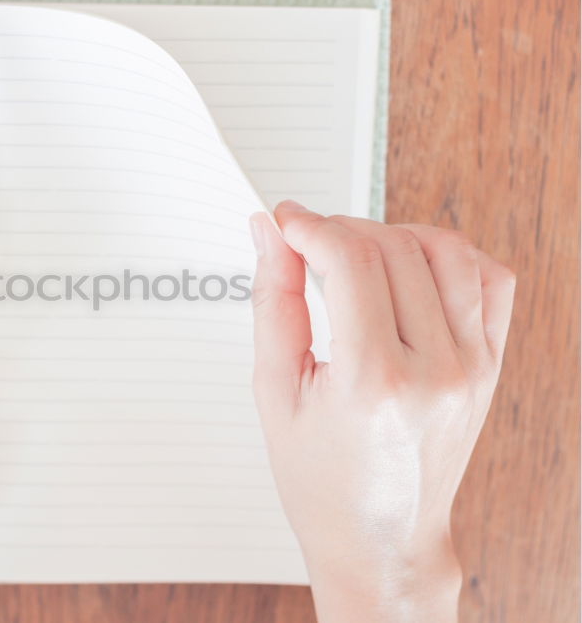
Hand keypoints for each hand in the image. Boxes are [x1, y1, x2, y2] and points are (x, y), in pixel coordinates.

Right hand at [250, 202, 514, 621]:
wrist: (381, 538)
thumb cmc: (321, 482)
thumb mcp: (275, 392)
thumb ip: (272, 302)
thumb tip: (270, 235)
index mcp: (372, 383)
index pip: (350, 262)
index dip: (311, 226)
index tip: (285, 221)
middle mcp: (434, 371)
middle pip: (393, 248)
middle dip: (341, 230)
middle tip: (308, 244)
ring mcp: (472, 367)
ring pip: (445, 251)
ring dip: (393, 234)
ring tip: (357, 256)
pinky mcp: (491, 367)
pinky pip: (491, 280)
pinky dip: (451, 256)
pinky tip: (411, 270)